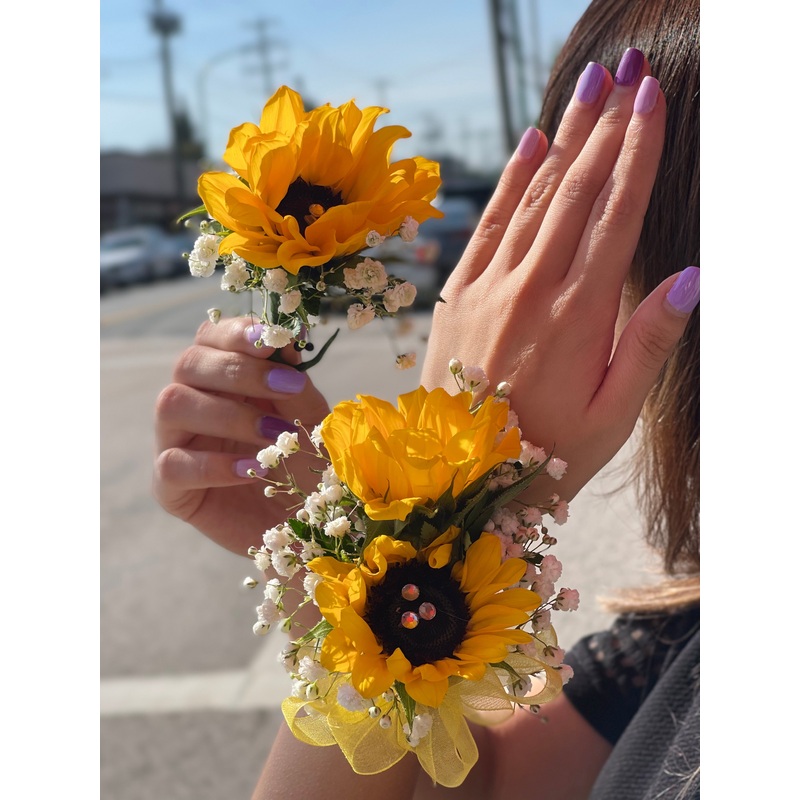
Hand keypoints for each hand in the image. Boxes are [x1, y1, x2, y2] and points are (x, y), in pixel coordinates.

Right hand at [154, 317, 330, 554]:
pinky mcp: (170, 488)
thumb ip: (294, 382)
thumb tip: (284, 339)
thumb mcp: (310, 419)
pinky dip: (214, 465)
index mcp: (222, 378)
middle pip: (188, 364)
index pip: (210, 337)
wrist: (308, 525)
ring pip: (172, 404)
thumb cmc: (307, 464)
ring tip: (274, 435)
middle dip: (240, 370)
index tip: (272, 339)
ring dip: (229, 414)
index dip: (237, 333)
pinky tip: (251, 471)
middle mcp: (192, 403)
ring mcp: (175, 443)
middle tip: (287, 387)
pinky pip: (172, 465)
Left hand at [422, 51, 698, 502]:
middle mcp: (530, 289)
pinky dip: (511, 181)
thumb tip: (690, 276)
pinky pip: (487, 224)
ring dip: (564, 138)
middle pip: (576, 191)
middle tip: (629, 71)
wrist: (458, 476)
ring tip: (590, 88)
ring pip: (533, 197)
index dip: (637, 151)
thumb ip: (649, 344)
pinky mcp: (456, 295)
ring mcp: (487, 288)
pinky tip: (531, 143)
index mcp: (577, 316)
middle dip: (606, 125)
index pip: (616, 214)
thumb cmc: (547, 453)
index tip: (652, 100)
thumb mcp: (613, 415)